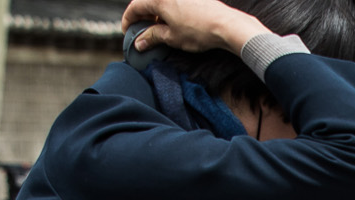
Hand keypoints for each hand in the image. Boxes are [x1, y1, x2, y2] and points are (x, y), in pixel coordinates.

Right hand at [121, 0, 267, 54]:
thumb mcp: (172, 37)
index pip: (135, 6)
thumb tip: (140, 42)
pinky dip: (168, 12)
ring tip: (158, 32)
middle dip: (142, 18)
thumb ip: (152, 37)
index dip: (128, 20)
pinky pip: (173, 2)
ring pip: (161, 3)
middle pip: (147, 3)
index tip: (128, 32)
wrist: (227, 25)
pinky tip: (173, 25)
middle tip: (142, 34)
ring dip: (156, 15)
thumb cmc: (200, 30)